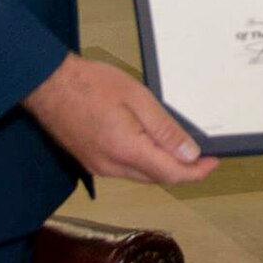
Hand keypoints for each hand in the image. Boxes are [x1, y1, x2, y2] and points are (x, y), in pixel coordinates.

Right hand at [24, 53, 218, 184]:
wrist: (49, 86)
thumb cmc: (90, 84)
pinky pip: (126, 168)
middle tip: (202, 154)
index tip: (213, 162)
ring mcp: (99, 167)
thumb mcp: (137, 98)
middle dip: (182, 169)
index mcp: (126, 151)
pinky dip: (144, 160)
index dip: (196, 172)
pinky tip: (151, 144)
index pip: (170, 174)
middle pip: (157, 177)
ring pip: (142, 174)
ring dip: (163, 165)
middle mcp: (112, 167)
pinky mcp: (92, 161)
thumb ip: (164, 129)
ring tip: (180, 146)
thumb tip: (189, 153)